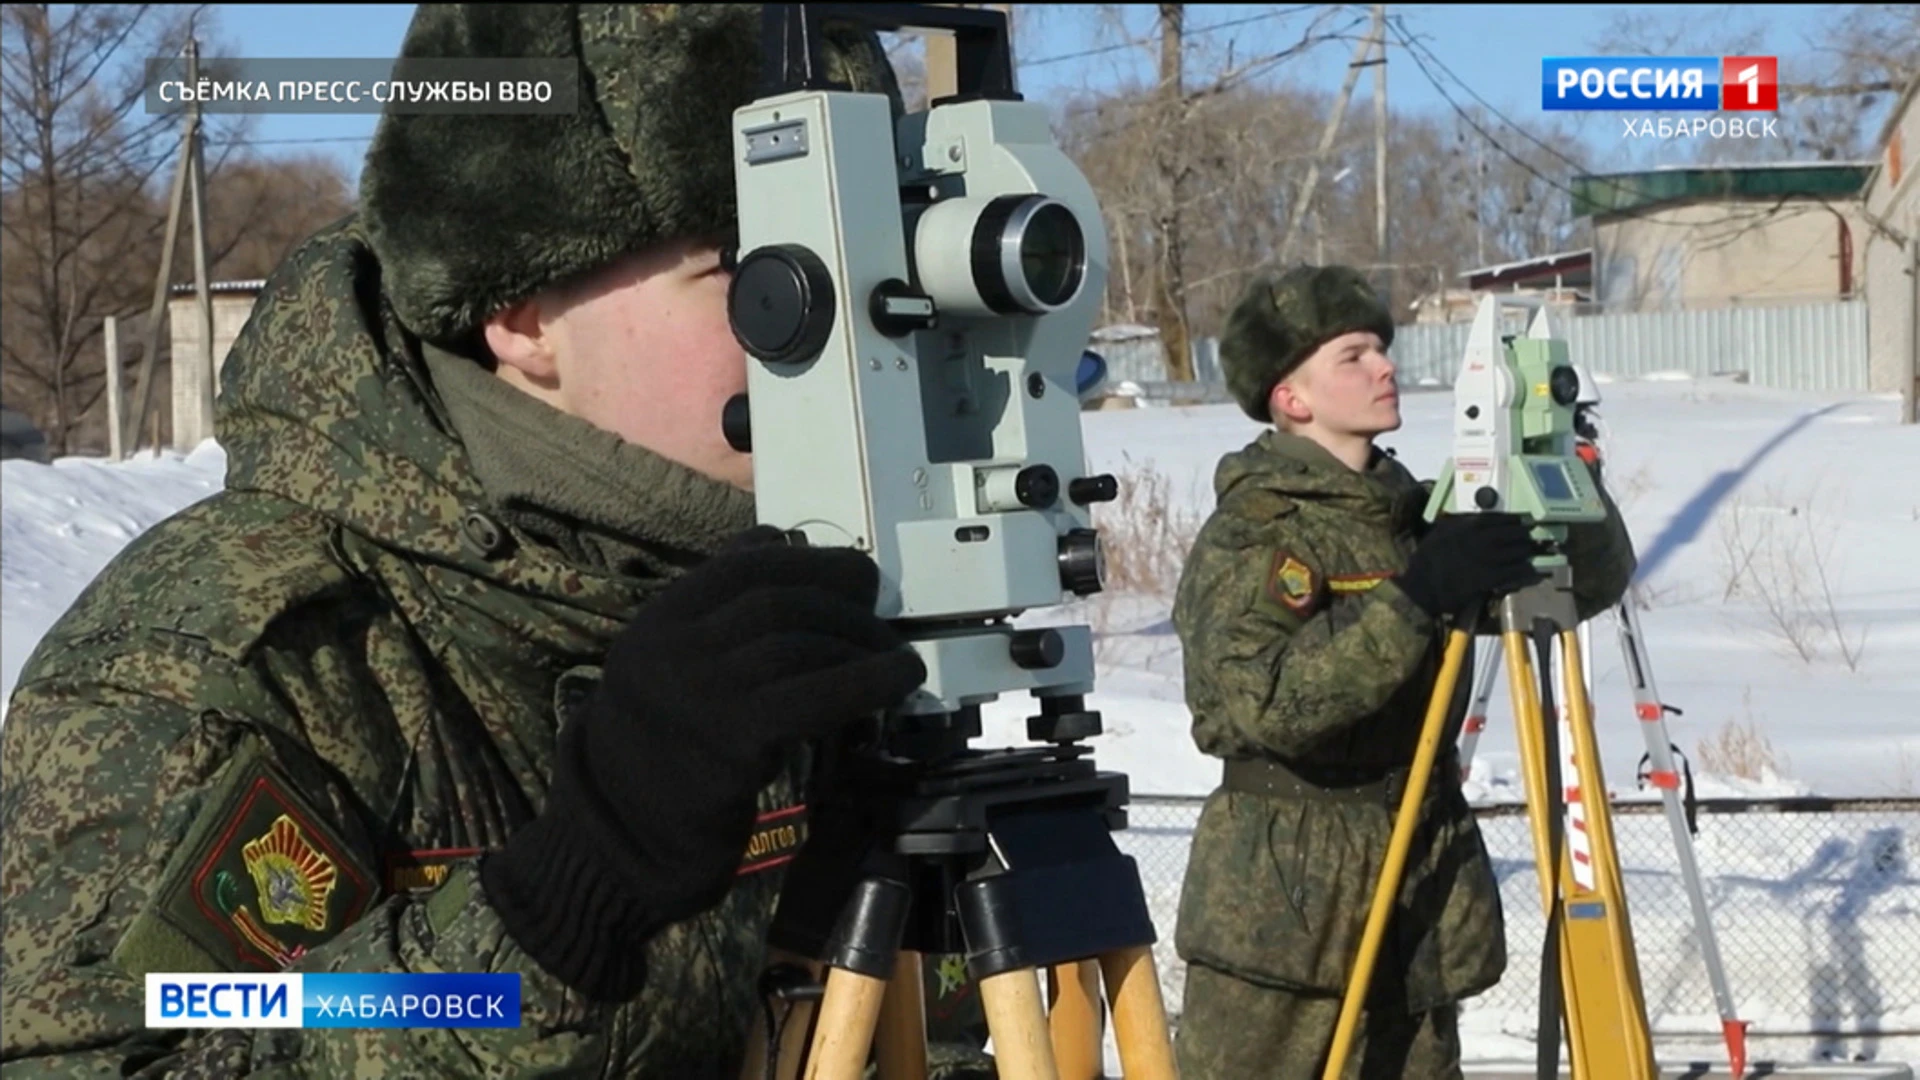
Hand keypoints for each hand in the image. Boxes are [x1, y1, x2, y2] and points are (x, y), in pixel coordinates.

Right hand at [484, 525, 926, 997]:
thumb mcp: (674, 662)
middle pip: (776, 600)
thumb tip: (782, 541)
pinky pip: (814, 696)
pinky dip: (868, 680)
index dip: (811, 562)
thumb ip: (719, 606)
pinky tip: (901, 679)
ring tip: (894, 657)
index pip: (742, 564)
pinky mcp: (732, 740)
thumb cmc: (664, 750)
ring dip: (860, 644)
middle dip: (844, 603)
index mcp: (659, 621)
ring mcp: (699, 693)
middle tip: (883, 623)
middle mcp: (672, 648)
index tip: (856, 576)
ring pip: (796, 643)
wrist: (624, 839)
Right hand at [1393, 512, 1545, 618]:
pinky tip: (1532, 570)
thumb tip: (1469, 519)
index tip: (1522, 520)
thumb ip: (1456, 523)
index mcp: (1466, 526)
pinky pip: (1513, 572)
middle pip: (1512, 533)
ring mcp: (1485, 559)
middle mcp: (1479, 539)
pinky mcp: (1488, 578)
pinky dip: (1526, 570)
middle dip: (1525, 534)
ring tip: (1534, 551)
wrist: (1421, 585)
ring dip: (1528, 551)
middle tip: (1533, 536)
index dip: (1513, 519)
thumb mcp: (1439, 532)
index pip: (1498, 518)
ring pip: (1516, 551)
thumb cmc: (1426, 559)